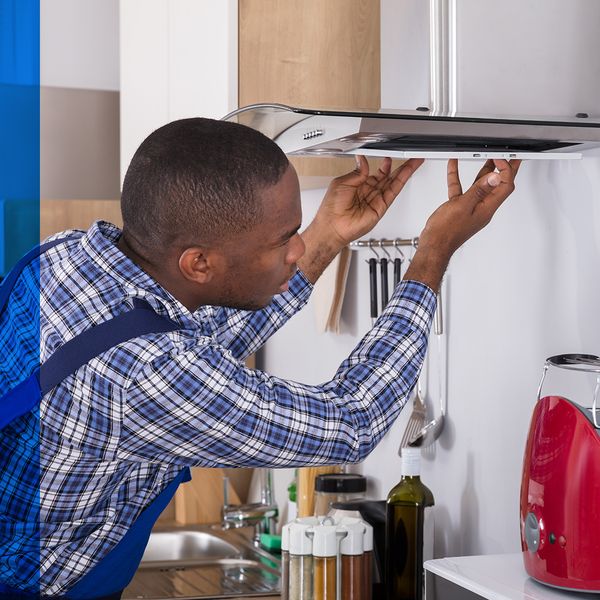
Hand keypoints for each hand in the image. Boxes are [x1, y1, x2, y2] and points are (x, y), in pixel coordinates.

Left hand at [311, 156, 423, 251]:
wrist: (332, 226)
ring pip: (393, 183)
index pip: (375, 173)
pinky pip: (393, 192)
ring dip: (405, 172)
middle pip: (388, 177)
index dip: (384, 164)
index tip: (391, 155)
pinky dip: (401, 181)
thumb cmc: (331, 208)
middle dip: (400, 167)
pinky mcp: (381, 207)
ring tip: (414, 161)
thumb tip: (363, 160)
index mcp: (358, 185)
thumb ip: (357, 172)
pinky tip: (407, 172)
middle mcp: (368, 193)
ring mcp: (375, 200)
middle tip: (410, 157)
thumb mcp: (342, 182)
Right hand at [404, 158, 520, 290]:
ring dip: (484, 170)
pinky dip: (458, 177)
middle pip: (497, 185)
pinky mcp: (459, 208)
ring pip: (480, 185)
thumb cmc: (446, 231)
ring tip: (488, 157)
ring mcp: (471, 208)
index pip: (504, 185)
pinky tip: (453, 167)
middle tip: (508, 156)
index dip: (505, 169)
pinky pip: (462, 189)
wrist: (434, 244)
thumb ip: (478, 191)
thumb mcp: (463, 206)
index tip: (500, 157)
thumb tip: (495, 178)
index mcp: (487, 208)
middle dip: (504, 168)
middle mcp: (482, 208)